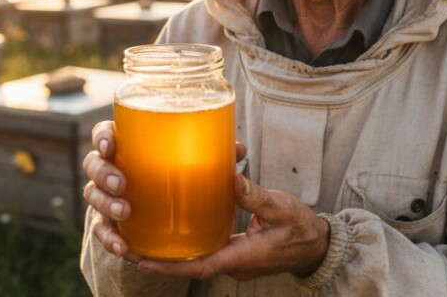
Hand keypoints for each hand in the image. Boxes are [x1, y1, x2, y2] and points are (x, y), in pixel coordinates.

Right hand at [82, 121, 248, 262]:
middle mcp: (111, 168)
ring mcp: (106, 196)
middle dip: (103, 173)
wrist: (171, 207)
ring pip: (92, 196)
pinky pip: (102, 231)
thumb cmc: (180, 173)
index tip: (111, 145)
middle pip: (93, 164)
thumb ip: (216, 154)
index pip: (104, 134)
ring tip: (125, 213)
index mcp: (127, 146)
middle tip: (123, 184)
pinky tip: (125, 248)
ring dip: (105, 204)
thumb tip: (238, 150)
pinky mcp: (110, 222)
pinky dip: (110, 239)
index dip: (102, 137)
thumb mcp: (199, 161)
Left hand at [138, 175, 330, 280]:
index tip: (142, 261)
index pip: (199, 267)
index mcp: (241, 256)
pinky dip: (189, 244)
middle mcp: (233, 263)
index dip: (169, 266)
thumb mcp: (280, 207)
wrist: (317, 244)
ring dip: (172, 252)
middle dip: (160, 259)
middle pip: (190, 266)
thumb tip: (231, 178)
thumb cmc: (300, 227)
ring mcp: (235, 260)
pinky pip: (208, 251)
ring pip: (197, 259)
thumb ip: (255, 195)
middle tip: (129, 245)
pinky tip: (176, 228)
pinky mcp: (237, 252)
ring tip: (143, 237)